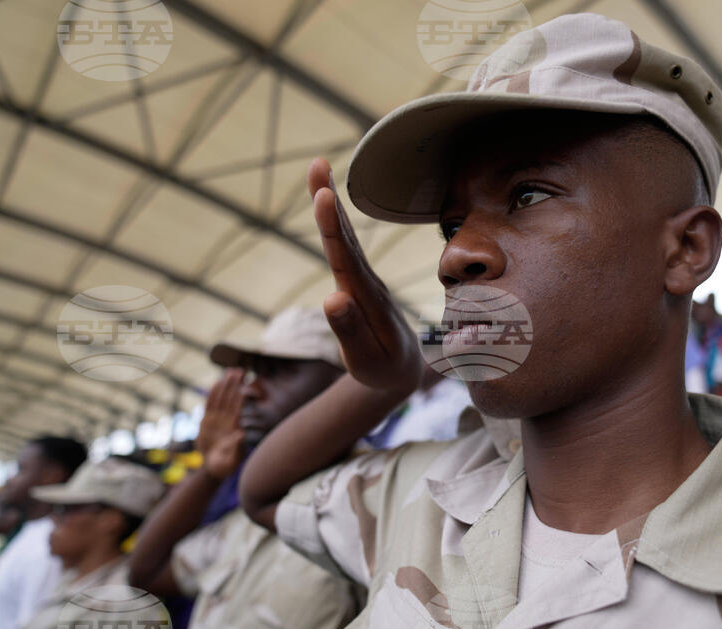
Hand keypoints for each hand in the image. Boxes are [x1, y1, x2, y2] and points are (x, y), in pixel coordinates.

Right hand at [195, 368, 246, 480]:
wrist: (214, 468)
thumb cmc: (226, 465)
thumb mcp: (232, 458)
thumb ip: (236, 446)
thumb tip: (241, 434)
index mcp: (234, 427)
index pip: (237, 407)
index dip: (240, 394)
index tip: (244, 382)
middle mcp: (227, 421)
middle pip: (230, 399)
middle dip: (234, 385)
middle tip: (238, 370)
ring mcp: (217, 420)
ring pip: (221, 399)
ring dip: (225, 386)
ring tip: (229, 372)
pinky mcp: (207, 422)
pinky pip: (210, 405)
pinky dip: (212, 395)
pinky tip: (216, 383)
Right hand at [308, 158, 422, 393]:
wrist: (405, 370)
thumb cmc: (384, 369)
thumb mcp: (367, 359)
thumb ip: (351, 331)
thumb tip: (332, 298)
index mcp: (367, 300)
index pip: (346, 260)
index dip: (334, 229)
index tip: (325, 198)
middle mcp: (366, 282)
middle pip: (345, 237)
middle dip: (329, 201)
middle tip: (316, 165)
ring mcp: (364, 278)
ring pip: (345, 235)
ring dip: (330, 202)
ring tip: (317, 168)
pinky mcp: (358, 279)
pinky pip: (345, 244)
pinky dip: (335, 220)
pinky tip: (326, 199)